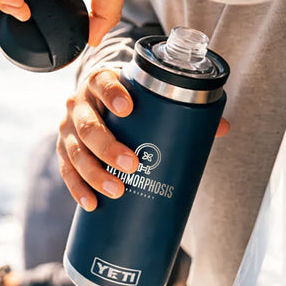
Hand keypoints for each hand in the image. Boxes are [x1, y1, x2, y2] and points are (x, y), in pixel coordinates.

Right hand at [57, 69, 229, 210]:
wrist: (97, 101)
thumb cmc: (127, 100)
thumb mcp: (144, 97)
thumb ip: (180, 109)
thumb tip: (221, 128)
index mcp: (99, 82)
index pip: (102, 82)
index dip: (112, 94)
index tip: (129, 108)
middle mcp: (79, 104)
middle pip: (87, 125)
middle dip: (107, 147)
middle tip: (132, 164)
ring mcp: (68, 128)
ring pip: (74, 151)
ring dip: (93, 172)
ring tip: (116, 189)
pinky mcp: (64, 150)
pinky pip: (66, 170)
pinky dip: (77, 188)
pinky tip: (90, 203)